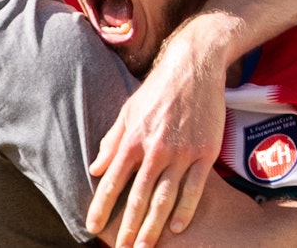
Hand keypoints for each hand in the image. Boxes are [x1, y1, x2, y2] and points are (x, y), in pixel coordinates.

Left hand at [85, 37, 226, 247]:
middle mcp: (154, 150)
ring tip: (145, 247)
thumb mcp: (127, 112)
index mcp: (132, 140)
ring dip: (154, 227)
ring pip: (165, 198)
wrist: (193, 68)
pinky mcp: (204, 153)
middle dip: (128, 227)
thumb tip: (95, 169)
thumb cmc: (157, 90)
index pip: (112, 182)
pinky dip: (185, 210)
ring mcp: (181, 153)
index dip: (101, 207)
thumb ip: (112, 142)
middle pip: (139, 197)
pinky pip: (194, 189)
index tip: (92, 227)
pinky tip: (177, 228)